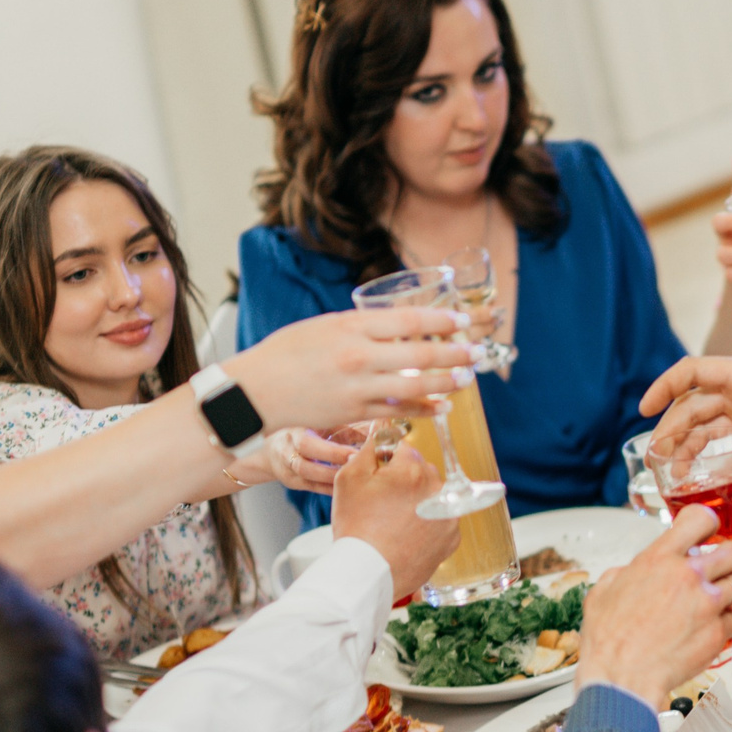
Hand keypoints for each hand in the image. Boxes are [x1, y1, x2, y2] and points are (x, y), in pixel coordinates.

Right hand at [222, 308, 472, 433]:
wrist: (254, 392)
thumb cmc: (285, 353)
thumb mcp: (324, 326)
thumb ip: (361, 326)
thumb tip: (397, 324)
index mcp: (350, 327)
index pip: (408, 319)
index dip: (441, 320)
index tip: (461, 319)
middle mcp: (358, 356)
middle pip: (421, 354)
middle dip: (455, 353)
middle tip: (477, 352)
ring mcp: (357, 387)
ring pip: (416, 385)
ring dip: (448, 382)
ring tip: (467, 379)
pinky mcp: (354, 412)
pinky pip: (399, 410)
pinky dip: (424, 407)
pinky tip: (442, 406)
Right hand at [240, 426, 370, 495]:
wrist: (272, 447)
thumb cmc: (303, 430)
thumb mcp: (319, 423)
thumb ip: (344, 428)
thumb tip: (375, 432)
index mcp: (293, 433)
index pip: (308, 444)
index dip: (332, 452)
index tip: (355, 455)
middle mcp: (286, 452)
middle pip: (305, 466)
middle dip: (332, 470)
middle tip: (357, 469)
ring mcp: (287, 470)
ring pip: (308, 479)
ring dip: (332, 481)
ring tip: (354, 479)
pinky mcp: (293, 483)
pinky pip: (312, 488)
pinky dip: (330, 489)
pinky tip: (347, 489)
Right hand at [329, 446, 457, 593]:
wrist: (368, 572)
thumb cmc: (356, 526)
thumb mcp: (348, 478)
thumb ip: (369, 447)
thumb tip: (382, 428)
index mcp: (412, 468)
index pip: (403, 451)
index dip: (386, 465)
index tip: (377, 481)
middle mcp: (437, 487)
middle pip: (421, 472)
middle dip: (405, 482)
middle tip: (382, 505)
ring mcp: (449, 514)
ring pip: (433, 496)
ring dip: (418, 503)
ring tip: (394, 523)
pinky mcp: (452, 537)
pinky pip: (441, 520)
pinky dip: (428, 525)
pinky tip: (407, 535)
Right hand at [573, 508, 731, 707]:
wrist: (621, 677)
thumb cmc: (610, 641)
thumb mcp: (604, 590)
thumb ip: (626, 573)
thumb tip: (632, 572)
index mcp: (659, 560)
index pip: (699, 520)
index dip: (709, 523)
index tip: (711, 531)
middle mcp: (687, 577)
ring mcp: (706, 604)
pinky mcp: (716, 632)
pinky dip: (727, 623)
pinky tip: (713, 627)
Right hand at [638, 354, 731, 479]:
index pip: (692, 372)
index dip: (664, 387)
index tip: (643, 409)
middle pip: (694, 408)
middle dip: (672, 430)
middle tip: (656, 458)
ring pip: (711, 432)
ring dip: (691, 451)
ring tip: (675, 475)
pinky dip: (718, 465)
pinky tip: (708, 481)